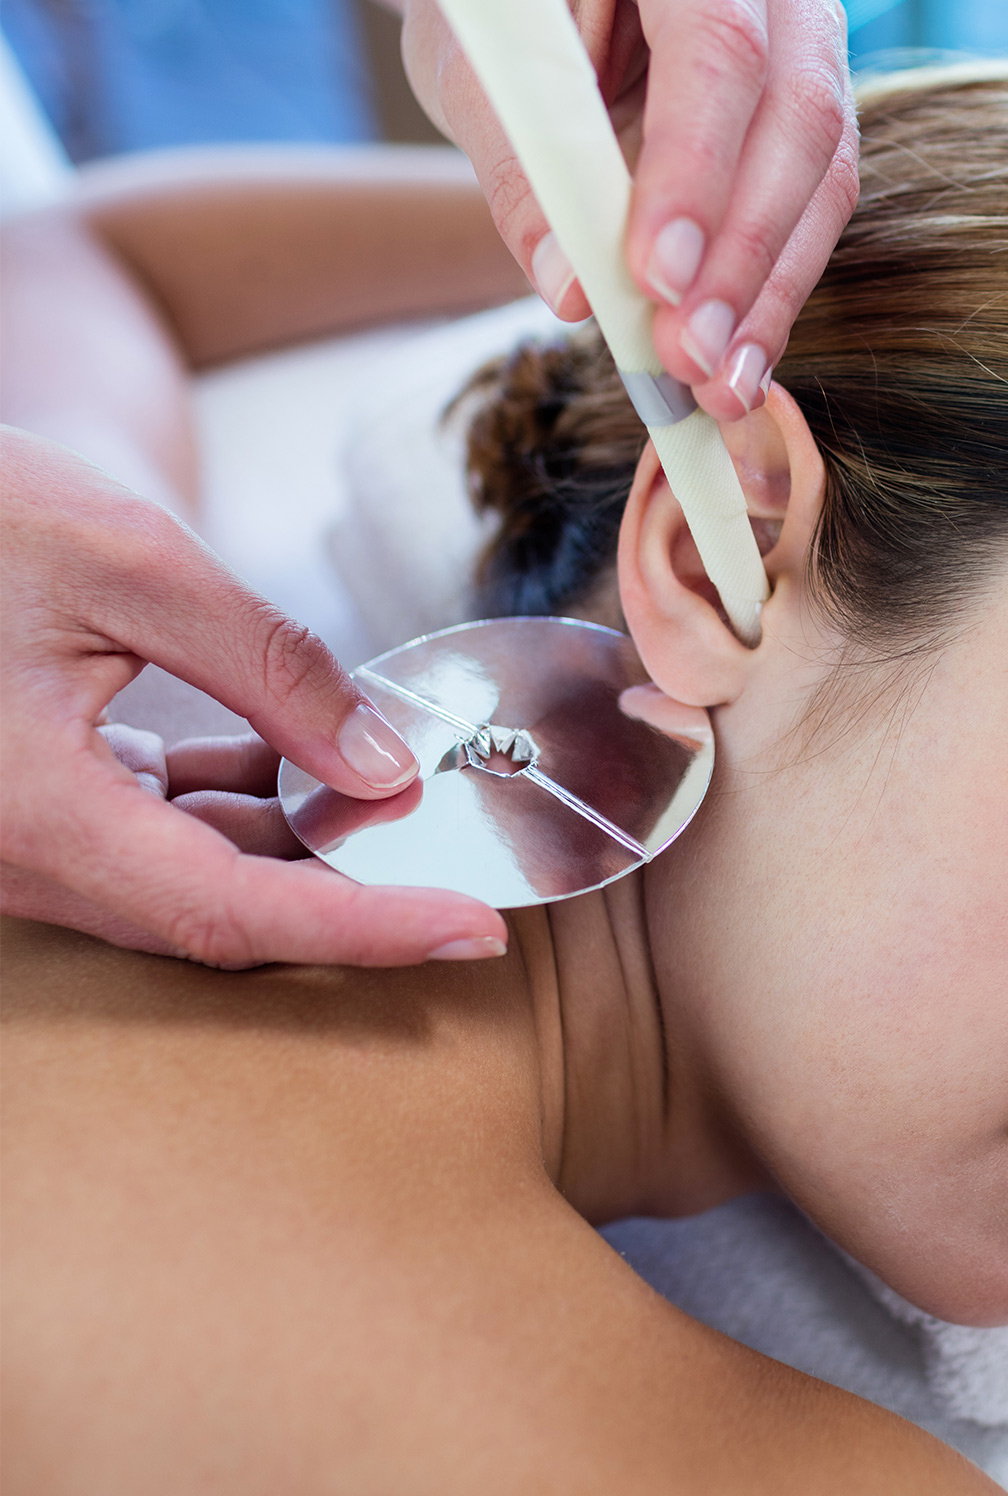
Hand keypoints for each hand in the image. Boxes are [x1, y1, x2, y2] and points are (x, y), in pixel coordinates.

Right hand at [0, 430, 507, 967]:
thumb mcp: (131, 561)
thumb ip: (272, 666)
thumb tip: (383, 765)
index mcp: (34, 812)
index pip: (232, 913)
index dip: (365, 930)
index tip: (474, 934)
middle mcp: (20, 855)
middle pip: (221, 914)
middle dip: (350, 894)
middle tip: (462, 870)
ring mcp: (26, 840)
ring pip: (197, 877)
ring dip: (302, 844)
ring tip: (399, 798)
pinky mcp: (41, 807)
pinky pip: (163, 834)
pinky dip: (245, 807)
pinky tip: (311, 762)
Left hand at [395, 0, 856, 419]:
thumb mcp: (480, 58)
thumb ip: (524, 165)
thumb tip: (572, 292)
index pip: (719, 41)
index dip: (695, 171)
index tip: (656, 279)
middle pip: (797, 115)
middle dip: (742, 256)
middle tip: (688, 359)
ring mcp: (813, 17)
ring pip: (824, 167)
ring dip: (768, 290)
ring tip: (715, 382)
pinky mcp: (815, 90)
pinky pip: (815, 195)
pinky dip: (773, 282)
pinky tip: (738, 356)